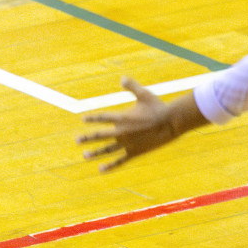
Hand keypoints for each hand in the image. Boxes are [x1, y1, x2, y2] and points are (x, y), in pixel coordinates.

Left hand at [79, 79, 206, 170]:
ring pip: (107, 150)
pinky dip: (110, 165)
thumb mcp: (144, 94)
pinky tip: (101, 169)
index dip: (92, 118)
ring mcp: (127, 143)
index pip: (102, 118)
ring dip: (95, 153)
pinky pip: (120, 160)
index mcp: (122, 117)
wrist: (170, 122)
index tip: (83, 119)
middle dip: (87, 138)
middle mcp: (121, 132)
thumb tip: (122, 78)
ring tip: (85, 156)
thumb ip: (132, 86)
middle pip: (100, 135)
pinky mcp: (135, 152)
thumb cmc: (158, 106)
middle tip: (77, 140)